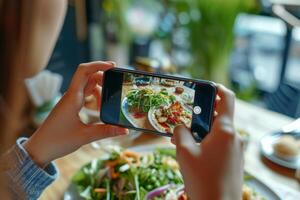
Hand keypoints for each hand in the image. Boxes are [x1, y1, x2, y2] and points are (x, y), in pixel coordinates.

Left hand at [24, 61, 127, 167]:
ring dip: (100, 89)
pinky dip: (94, 97)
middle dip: (104, 77)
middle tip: (116, 85)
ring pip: (87, 85)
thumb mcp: (85, 137)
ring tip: (108, 102)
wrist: (39, 149)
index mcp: (72, 98)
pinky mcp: (70, 107)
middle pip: (88, 76)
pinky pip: (84, 94)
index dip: (99, 65)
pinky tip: (100, 107)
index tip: (113, 66)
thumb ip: (106, 131)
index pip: (84, 71)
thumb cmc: (58, 141)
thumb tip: (125, 130)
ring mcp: (70, 101)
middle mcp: (71, 96)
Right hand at [173, 85, 243, 199]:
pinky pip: (221, 144)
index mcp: (225, 130)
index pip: (227, 99)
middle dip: (202, 115)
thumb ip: (180, 133)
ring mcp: (236, 150)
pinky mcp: (234, 161)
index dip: (218, 88)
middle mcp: (234, 137)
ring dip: (203, 131)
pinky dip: (208, 142)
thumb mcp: (184, 152)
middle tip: (186, 118)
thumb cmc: (202, 179)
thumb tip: (180, 127)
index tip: (207, 87)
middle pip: (219, 116)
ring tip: (185, 139)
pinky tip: (195, 152)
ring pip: (218, 132)